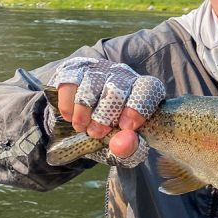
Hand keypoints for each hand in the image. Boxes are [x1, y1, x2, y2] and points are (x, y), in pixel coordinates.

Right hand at [49, 57, 164, 165]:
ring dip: (84, 114)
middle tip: (98, 133)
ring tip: (84, 128)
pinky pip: (70, 86)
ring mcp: (98, 70)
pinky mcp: (75, 70)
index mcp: (143, 90)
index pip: (148, 88)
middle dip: (104, 117)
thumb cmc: (112, 131)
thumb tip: (124, 143)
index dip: (136, 108)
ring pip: (91, 87)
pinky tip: (72, 117)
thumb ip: (130, 148)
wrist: (84, 117)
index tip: (126, 127)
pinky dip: (68, 107)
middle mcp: (123, 75)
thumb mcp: (124, 145)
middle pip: (116, 90)